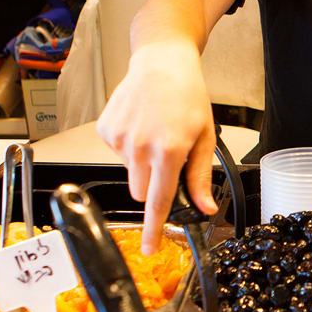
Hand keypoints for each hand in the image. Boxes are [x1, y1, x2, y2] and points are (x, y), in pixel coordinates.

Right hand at [97, 42, 219, 252]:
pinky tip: (140, 124)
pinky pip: (117, 154)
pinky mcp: (106, 129)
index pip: (158, 201)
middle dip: (153, 183)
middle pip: (141, 191)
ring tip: (154, 133)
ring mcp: (120, 138)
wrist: (161, 62)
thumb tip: (204, 208)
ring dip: (141, 164)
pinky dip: (129, 146)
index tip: (148, 248)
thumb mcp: (204, 136)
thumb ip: (200, 176)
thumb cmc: (187, 95)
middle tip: (167, 156)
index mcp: (169, 151)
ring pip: (130, 173)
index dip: (153, 229)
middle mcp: (141, 147)